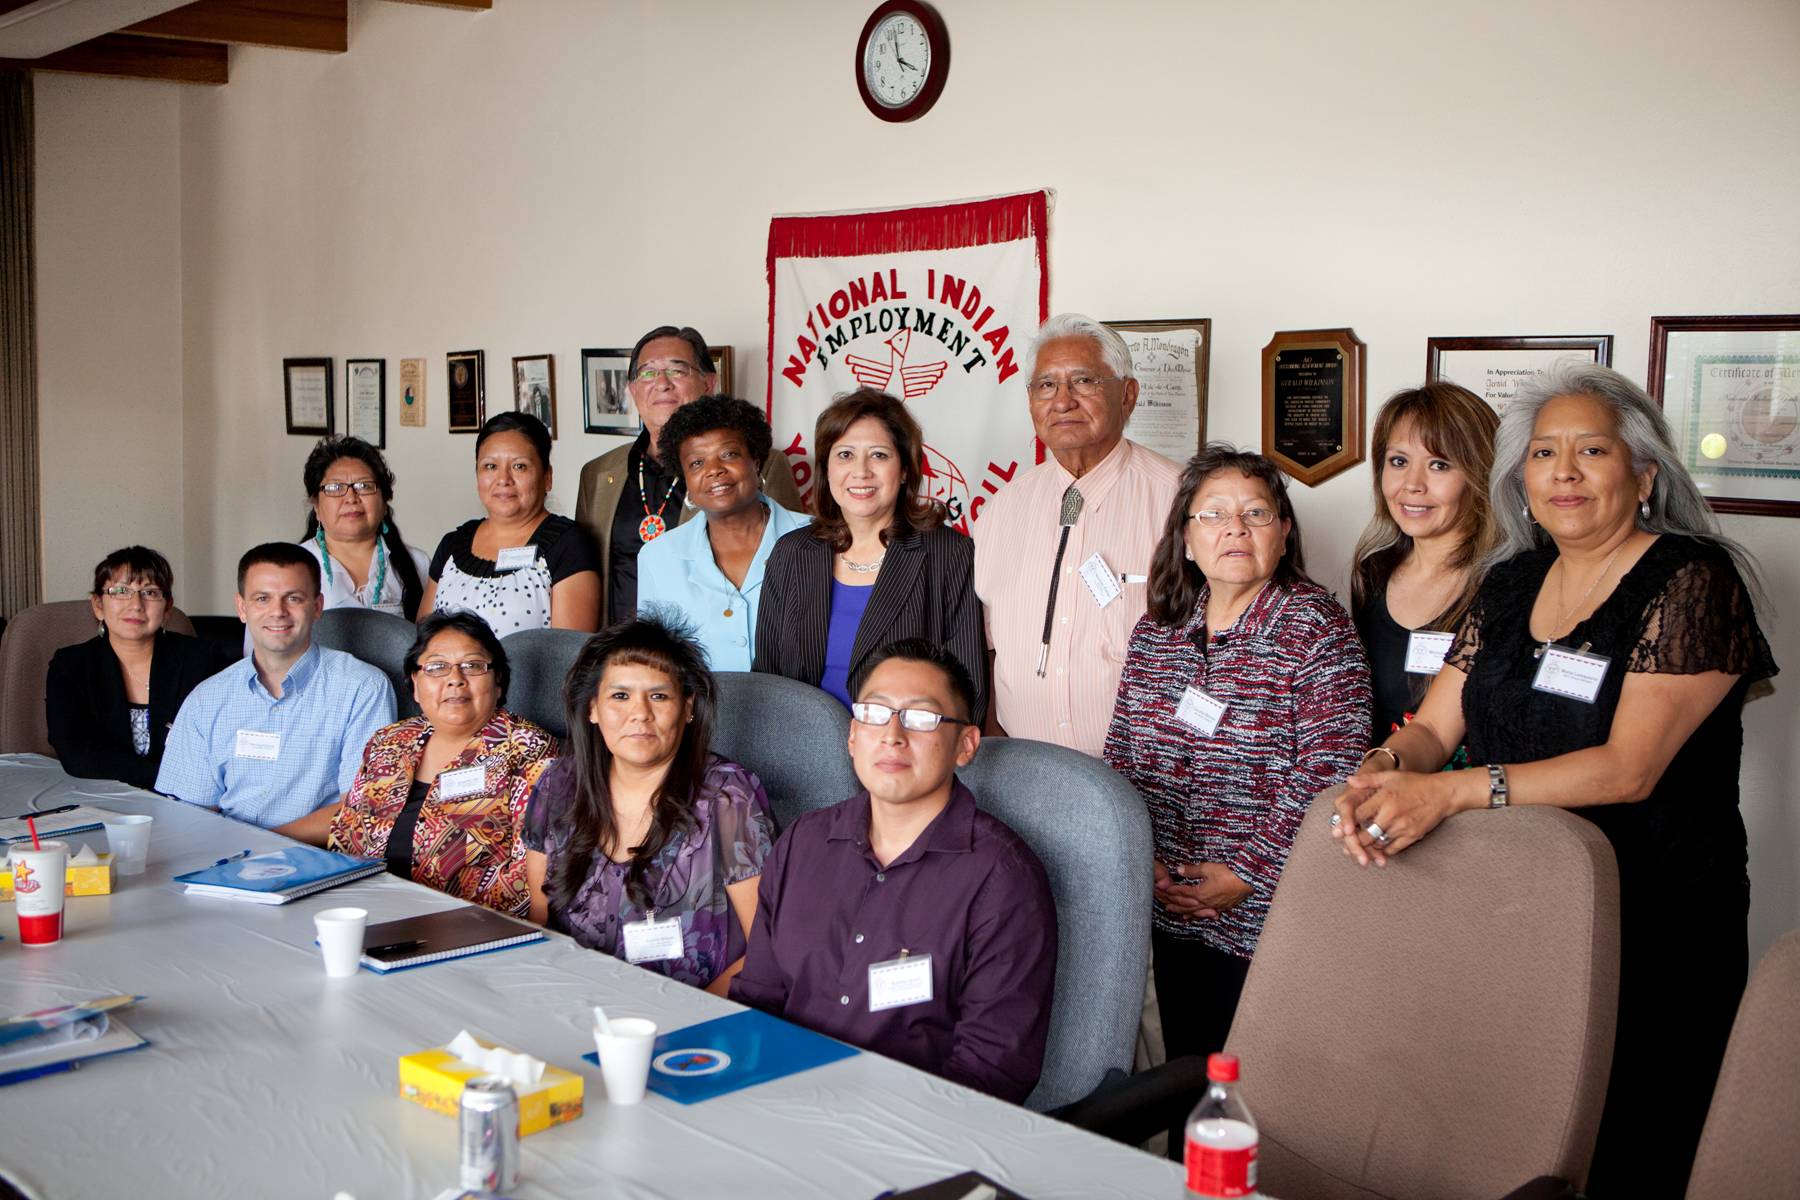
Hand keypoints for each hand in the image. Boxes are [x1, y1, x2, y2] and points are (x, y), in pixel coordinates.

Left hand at [1155, 860, 1250, 918]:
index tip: (1164, 890)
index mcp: (1200, 893)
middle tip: (1165, 906)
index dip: (1173, 891)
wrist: (1247, 880)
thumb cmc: (1228, 873)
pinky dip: (1199, 915)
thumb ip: (1192, 871)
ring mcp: (1214, 906)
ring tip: (1178, 914)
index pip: (1182, 893)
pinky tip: (1198, 916)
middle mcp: (1205, 903)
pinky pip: (1207, 913)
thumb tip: (1178, 870)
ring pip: (1196, 912)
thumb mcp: (1208, 868)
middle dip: (1175, 905)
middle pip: (1187, 905)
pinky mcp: (1223, 906)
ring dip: (1186, 912)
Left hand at [1335, 768, 1461, 866]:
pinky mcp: (1413, 836)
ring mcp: (1403, 826)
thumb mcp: (1391, 776)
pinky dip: (1384, 850)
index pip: (1357, 815)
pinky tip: (1378, 848)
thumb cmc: (1415, 783)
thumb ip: (1368, 780)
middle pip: (1365, 835)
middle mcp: (1392, 814)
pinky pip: (1393, 849)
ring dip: (1368, 847)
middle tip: (1347, 844)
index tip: (1339, 829)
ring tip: (1359, 848)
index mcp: (1384, 798)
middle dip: (1354, 842)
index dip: (1345, 824)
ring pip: (1378, 844)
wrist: (1443, 793)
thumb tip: (1349, 781)